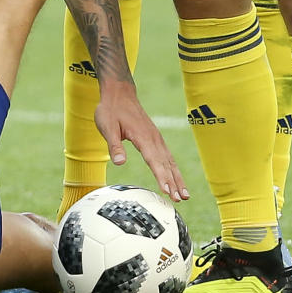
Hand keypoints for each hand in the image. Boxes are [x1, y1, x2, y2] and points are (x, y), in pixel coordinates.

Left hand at [94, 81, 189, 201]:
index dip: (161, 176)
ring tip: (184, 195)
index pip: (154, 160)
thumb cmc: (111, 110)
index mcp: (142, 136)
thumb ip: (114, 145)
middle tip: (180, 199)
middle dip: (174, 182)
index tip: (167, 191)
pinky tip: (176, 180)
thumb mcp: (107, 127)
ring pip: (169, 161)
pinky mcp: (155, 138)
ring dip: (177, 178)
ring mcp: (156, 138)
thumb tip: (119, 162)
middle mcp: (153, 138)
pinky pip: (167, 157)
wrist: (119, 93)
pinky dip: (173, 170)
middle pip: (166, 164)